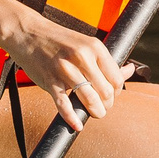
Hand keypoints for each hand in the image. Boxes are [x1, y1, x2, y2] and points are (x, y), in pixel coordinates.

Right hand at [1, 14, 127, 130]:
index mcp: (95, 47)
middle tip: (101, 107)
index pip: (116, 78)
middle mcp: (81, 57)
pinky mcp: (49, 80)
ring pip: (89, 98)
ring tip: (94, 113)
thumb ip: (107, 61)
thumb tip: (131, 70)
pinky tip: (77, 124)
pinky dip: (71, 117)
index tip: (110, 96)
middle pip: (105, 91)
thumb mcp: (87, 45)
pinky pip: (63, 104)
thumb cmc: (59, 41)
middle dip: (106, 104)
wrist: (27, 33)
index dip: (116, 92)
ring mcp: (64, 69)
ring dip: (95, 111)